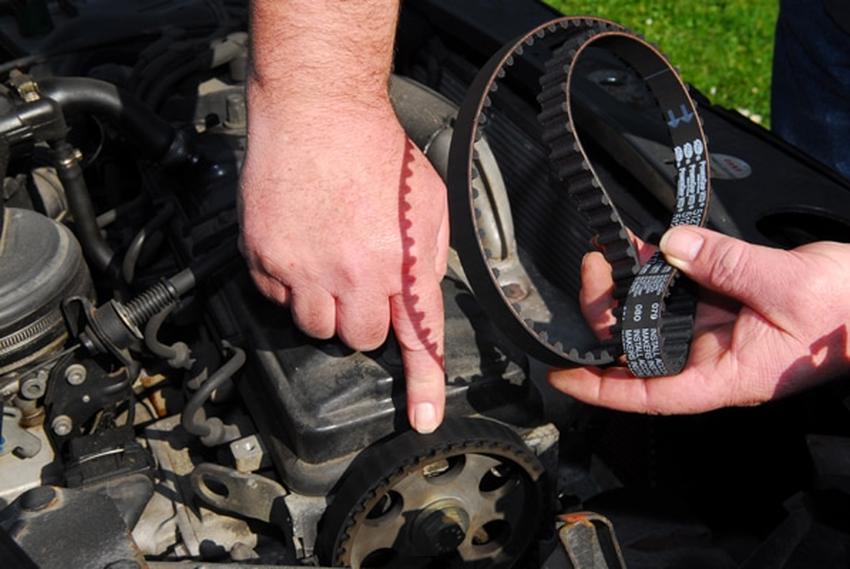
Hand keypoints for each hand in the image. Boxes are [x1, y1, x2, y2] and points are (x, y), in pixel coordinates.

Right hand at [239, 93, 449, 433]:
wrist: (317, 109)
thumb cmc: (376, 148)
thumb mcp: (428, 200)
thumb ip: (428, 253)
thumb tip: (420, 288)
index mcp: (401, 261)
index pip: (417, 336)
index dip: (423, 385)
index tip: (422, 419)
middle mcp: (353, 273)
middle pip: (358, 339)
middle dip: (363, 320)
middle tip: (360, 281)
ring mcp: (304, 268)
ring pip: (315, 326)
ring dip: (325, 306)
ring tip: (327, 263)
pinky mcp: (266, 258)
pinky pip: (278, 297)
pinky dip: (290, 283)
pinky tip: (300, 246)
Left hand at [549, 226, 849, 413]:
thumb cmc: (848, 312)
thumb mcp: (786, 285)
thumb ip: (725, 263)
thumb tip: (673, 244)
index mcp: (725, 375)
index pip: (648, 393)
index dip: (601, 389)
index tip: (562, 377)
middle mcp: (712, 357)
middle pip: (641, 346)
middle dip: (608, 311)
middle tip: (595, 266)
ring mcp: (715, 330)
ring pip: (655, 314)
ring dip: (629, 284)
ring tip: (607, 249)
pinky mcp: (724, 303)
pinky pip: (680, 288)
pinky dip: (658, 267)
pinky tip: (641, 244)